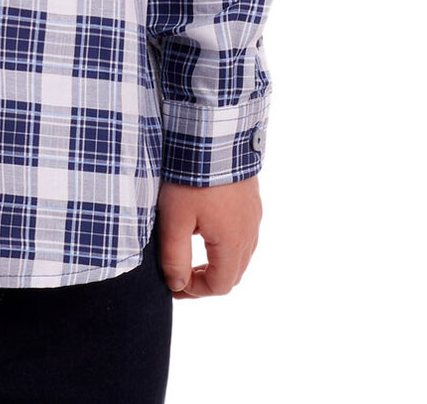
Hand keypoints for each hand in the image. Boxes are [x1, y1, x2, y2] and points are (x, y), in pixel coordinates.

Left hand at [156, 175, 261, 298]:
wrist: (214, 135)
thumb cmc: (192, 178)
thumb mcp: (174, 220)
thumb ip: (175, 257)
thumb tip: (177, 284)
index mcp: (233, 244)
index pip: (220, 285)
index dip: (195, 291)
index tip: (173, 283)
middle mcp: (249, 233)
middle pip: (233, 272)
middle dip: (206, 278)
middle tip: (180, 272)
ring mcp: (253, 214)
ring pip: (240, 253)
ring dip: (217, 260)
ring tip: (190, 251)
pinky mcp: (251, 198)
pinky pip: (243, 231)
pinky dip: (226, 241)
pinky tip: (205, 226)